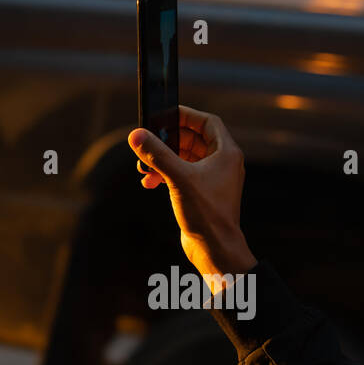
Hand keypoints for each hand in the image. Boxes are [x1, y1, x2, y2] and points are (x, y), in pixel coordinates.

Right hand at [127, 105, 255, 282]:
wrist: (215, 250)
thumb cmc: (207, 214)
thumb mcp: (178, 178)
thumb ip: (157, 154)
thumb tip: (137, 135)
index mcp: (226, 153)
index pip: (207, 122)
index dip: (185, 115)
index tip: (165, 114)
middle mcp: (223, 164)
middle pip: (192, 140)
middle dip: (168, 142)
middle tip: (149, 144)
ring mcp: (213, 180)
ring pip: (185, 159)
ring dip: (163, 160)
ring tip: (144, 168)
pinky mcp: (202, 195)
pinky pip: (182, 176)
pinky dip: (166, 176)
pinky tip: (150, 183)